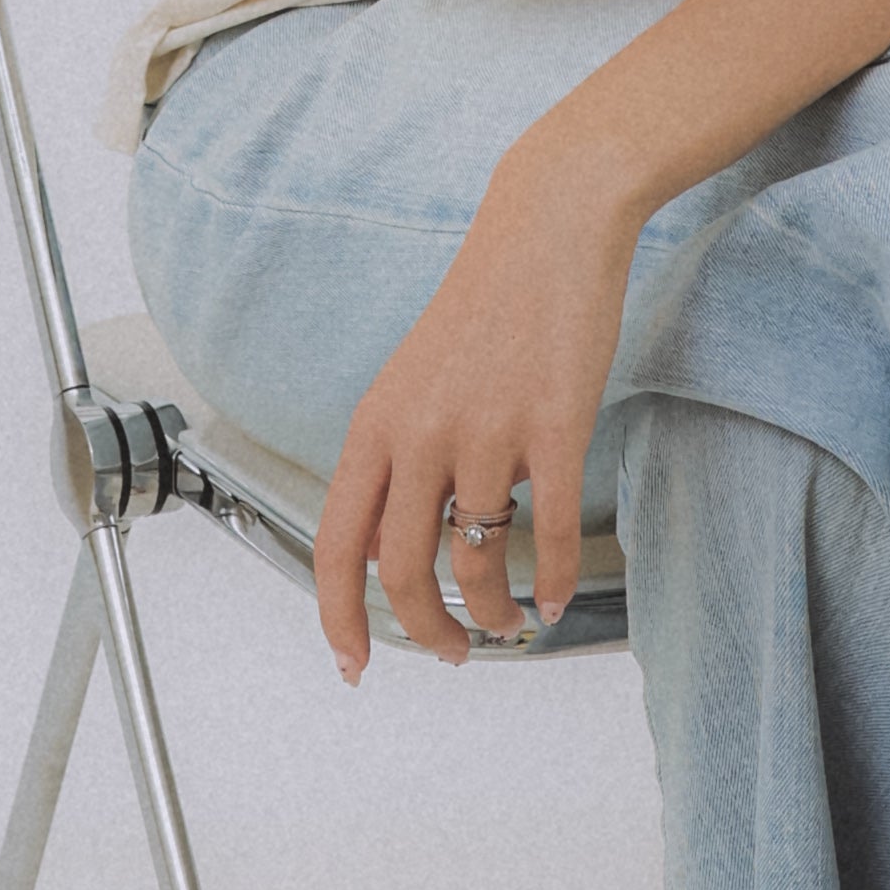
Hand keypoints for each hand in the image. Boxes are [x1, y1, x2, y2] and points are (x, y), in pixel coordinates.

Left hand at [312, 134, 641, 677]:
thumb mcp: (413, 378)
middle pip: (404, 573)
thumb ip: (395, 458)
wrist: (549, 224)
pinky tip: (552, 596)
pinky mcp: (554, 424)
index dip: (338, 619)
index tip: (353, 665)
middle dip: (428, 631)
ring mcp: (489, 429)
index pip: (335, 545)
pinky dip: (550, 583)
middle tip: (453, 651)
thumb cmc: (488, 301)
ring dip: (492, 613)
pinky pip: (550, 534)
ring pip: (476, 563)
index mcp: (377, 422)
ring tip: (508, 620)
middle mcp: (421, 432)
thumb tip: (388, 554)